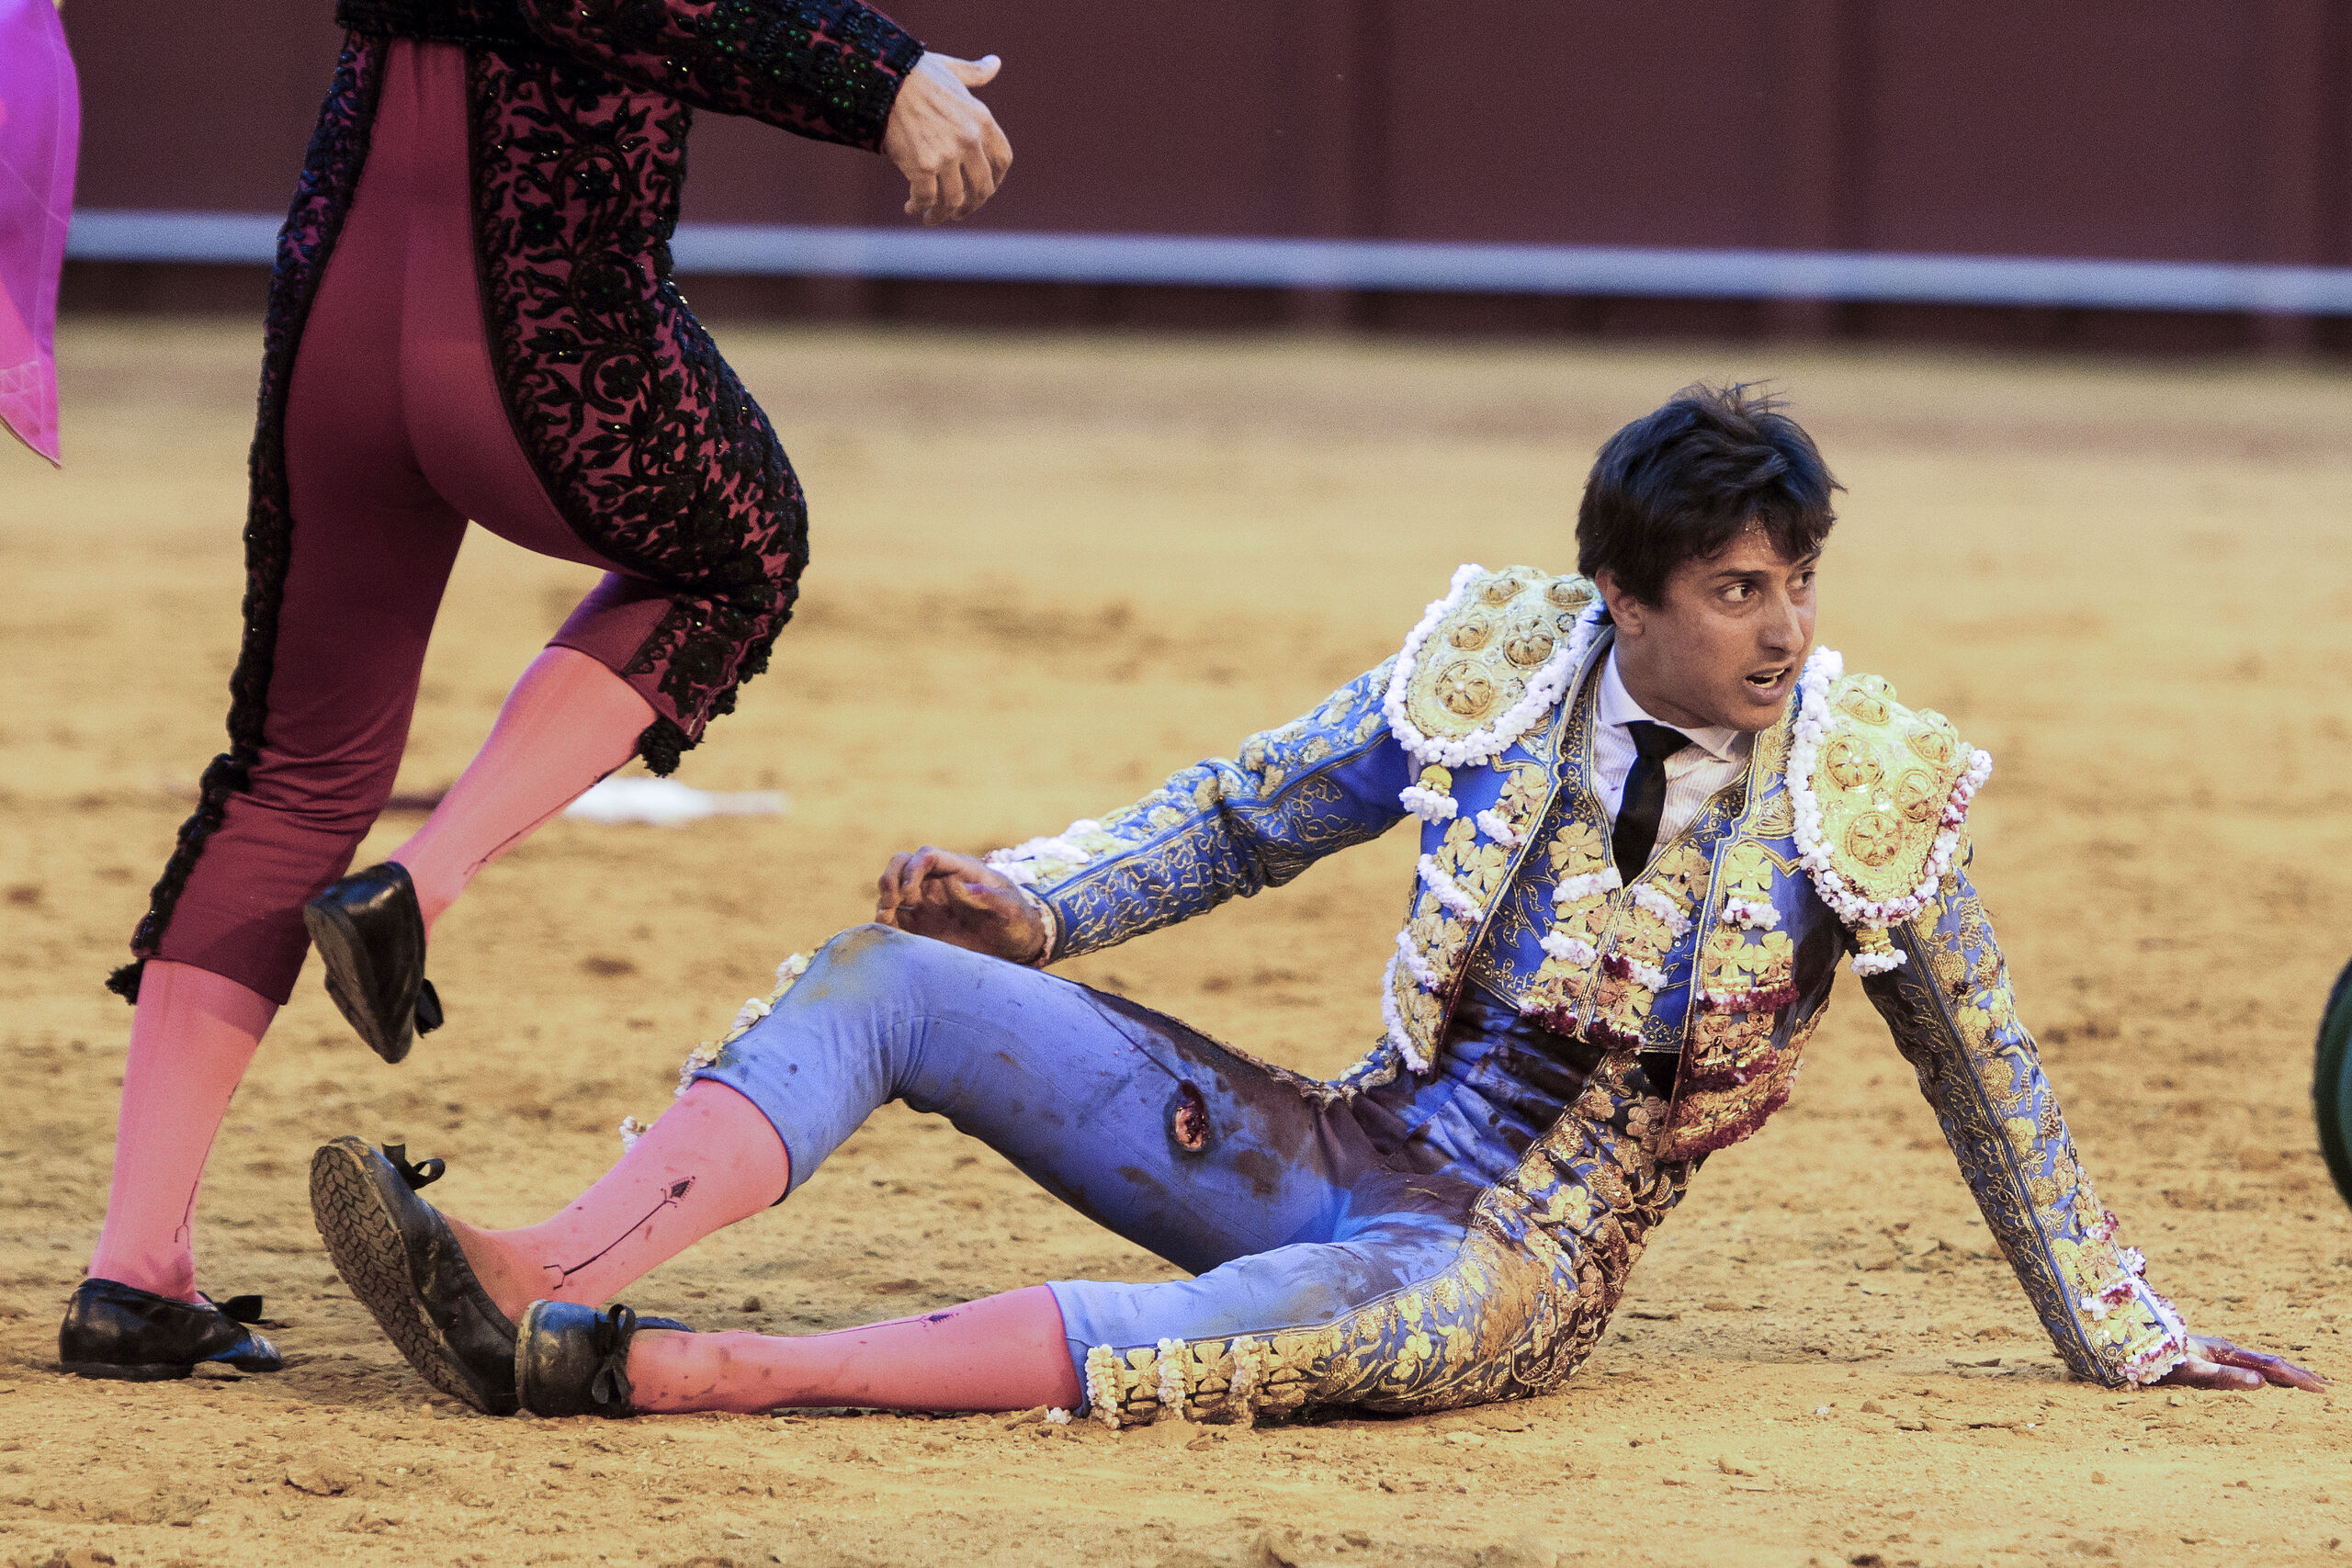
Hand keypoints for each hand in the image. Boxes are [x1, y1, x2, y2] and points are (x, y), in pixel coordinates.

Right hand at [875, 847, 1046, 962]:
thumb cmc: (1018, 922)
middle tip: (894, 901)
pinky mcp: (921, 924)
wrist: (1016, 947)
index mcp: (961, 870)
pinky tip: (887, 928)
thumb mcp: (1011, 910)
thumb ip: (989, 897)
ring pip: (894, 886)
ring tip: (887, 917)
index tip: (911, 892)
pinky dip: (886, 917)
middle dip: (892, 877)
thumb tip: (957, 885)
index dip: (914, 868)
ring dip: (885, 897)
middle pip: (903, 863)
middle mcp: (940, 882)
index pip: (928, 855)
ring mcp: (928, 902)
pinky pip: (895, 914)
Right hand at [881, 52, 1011, 225]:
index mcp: (982, 119)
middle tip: (959, 213)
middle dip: (971, 205)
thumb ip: (975, 73)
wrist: (883, 78)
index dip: (996, 180)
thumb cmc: (915, 72)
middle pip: (982, 187)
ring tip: (931, 218)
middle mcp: (969, 140)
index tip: (984, 190)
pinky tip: (911, 208)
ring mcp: (947, 154)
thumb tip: (996, 63)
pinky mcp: (922, 166)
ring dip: (943, 214)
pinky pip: (926, 198)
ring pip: (953, 199)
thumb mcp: (952, 70)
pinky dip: (919, 207)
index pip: (1002, 160)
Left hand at [2155, 1334, 2327, 1392]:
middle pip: (2268, 1362)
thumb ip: (2223, 1377)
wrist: (2125, 1340)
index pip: (2270, 1366)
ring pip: (2257, 1362)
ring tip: (2305, 1382)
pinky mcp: (2205, 1356)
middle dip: (2298, 1374)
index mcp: (2225, 1352)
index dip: (2298, 1377)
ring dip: (2283, 1373)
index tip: (2322, 1388)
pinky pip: (2243, 1364)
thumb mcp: (2189, 1371)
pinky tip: (2265, 1379)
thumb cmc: (2154, 1360)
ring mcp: (2214, 1352)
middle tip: (2327, 1386)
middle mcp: (2223, 1349)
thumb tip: (2262, 1383)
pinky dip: (2263, 1372)